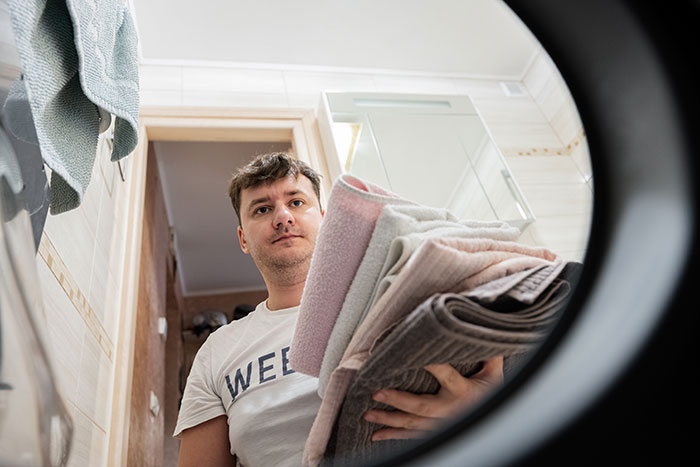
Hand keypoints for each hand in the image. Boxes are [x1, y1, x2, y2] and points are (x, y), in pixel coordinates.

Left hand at [363, 356, 503, 440]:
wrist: (500, 424)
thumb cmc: (495, 395)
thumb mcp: (495, 374)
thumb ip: (488, 354)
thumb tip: (483, 328)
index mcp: (464, 391)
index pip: (445, 374)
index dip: (431, 364)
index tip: (412, 353)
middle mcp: (451, 410)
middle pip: (421, 406)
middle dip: (397, 400)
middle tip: (376, 393)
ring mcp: (442, 424)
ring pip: (413, 424)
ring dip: (389, 420)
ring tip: (368, 414)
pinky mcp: (436, 433)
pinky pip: (413, 436)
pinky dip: (394, 436)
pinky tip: (376, 435)